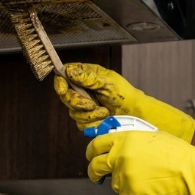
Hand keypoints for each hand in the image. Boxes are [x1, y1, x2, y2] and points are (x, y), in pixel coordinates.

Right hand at [54, 63, 194, 140]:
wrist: (134, 113)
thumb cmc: (124, 94)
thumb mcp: (107, 82)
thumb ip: (88, 78)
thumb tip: (70, 71)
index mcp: (86, 75)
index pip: (64, 75)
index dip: (60, 82)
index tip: (63, 89)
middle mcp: (82, 89)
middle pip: (65, 95)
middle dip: (77, 102)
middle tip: (90, 104)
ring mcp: (84, 104)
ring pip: (73, 111)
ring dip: (89, 113)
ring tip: (104, 111)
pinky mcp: (87, 119)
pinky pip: (81, 123)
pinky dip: (93, 121)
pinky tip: (104, 117)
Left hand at [86, 130, 194, 194]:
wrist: (190, 172)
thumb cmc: (177, 154)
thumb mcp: (151, 136)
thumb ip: (132, 140)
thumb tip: (119, 144)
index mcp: (125, 138)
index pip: (97, 143)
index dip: (91, 151)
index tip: (92, 156)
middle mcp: (120, 155)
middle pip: (95, 166)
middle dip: (94, 172)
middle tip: (98, 176)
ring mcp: (124, 175)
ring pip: (114, 184)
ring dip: (124, 185)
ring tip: (145, 181)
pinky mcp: (129, 194)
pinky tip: (148, 191)